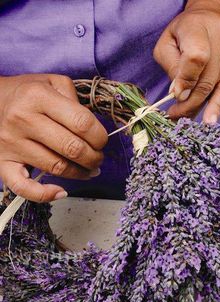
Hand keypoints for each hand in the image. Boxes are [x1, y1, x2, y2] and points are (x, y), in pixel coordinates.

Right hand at [0, 74, 107, 201]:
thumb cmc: (26, 93)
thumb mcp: (51, 82)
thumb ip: (74, 99)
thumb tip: (92, 129)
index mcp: (39, 97)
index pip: (82, 122)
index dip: (100, 136)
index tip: (102, 141)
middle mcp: (23, 119)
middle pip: (72, 147)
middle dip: (94, 157)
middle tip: (98, 157)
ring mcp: (12, 143)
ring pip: (56, 167)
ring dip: (80, 173)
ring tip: (89, 170)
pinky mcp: (3, 162)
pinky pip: (23, 186)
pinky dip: (44, 195)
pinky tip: (60, 192)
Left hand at [153, 0, 219, 123]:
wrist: (212, 17)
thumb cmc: (183, 33)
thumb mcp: (167, 43)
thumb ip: (171, 66)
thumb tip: (178, 93)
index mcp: (198, 26)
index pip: (196, 57)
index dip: (186, 80)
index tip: (176, 96)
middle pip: (206, 79)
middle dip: (187, 103)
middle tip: (173, 115)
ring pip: (214, 87)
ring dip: (196, 106)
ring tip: (182, 117)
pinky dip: (216, 106)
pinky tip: (209, 120)